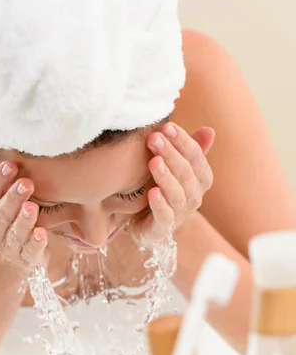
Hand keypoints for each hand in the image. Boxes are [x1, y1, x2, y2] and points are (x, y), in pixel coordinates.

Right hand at [0, 159, 48, 272]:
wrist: (7, 263)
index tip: (10, 165)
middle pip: (1, 216)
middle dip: (12, 199)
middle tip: (26, 183)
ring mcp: (10, 248)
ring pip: (15, 234)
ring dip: (23, 220)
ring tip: (32, 206)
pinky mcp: (28, 259)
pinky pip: (31, 252)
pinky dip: (36, 243)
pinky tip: (42, 233)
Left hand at [131, 122, 214, 245]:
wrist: (144, 222)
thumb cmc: (162, 188)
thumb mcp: (172, 166)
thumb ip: (187, 149)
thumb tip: (210, 130)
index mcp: (201, 179)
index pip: (196, 157)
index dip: (183, 142)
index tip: (167, 126)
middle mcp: (194, 196)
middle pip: (186, 173)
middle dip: (170, 154)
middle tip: (154, 138)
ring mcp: (180, 214)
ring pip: (177, 194)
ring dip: (165, 177)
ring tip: (153, 162)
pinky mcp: (163, 228)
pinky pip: (165, 216)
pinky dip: (160, 204)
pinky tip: (152, 193)